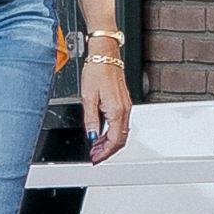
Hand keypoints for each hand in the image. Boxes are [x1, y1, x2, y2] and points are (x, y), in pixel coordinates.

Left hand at [74, 45, 132, 163]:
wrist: (105, 55)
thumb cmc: (97, 70)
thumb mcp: (88, 97)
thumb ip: (91, 120)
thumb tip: (92, 136)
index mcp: (116, 111)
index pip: (114, 140)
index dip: (104, 153)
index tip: (95, 158)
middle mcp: (124, 110)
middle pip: (120, 140)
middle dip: (107, 150)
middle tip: (94, 155)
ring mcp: (125, 106)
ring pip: (121, 132)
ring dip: (109, 142)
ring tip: (95, 146)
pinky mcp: (123, 102)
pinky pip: (120, 124)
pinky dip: (111, 132)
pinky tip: (101, 132)